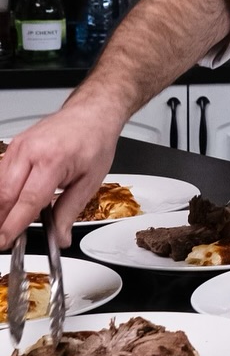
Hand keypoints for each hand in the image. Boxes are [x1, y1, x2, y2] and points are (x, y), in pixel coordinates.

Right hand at [0, 101, 123, 247]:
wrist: (91, 114)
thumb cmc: (94, 141)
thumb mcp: (91, 180)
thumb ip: (71, 211)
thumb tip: (60, 237)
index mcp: (53, 160)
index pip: (27, 201)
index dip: (13, 225)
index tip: (6, 241)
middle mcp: (30, 151)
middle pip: (4, 194)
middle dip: (0, 220)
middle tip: (2, 239)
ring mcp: (18, 147)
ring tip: (4, 225)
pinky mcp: (13, 147)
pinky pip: (0, 174)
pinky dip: (1, 192)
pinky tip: (7, 205)